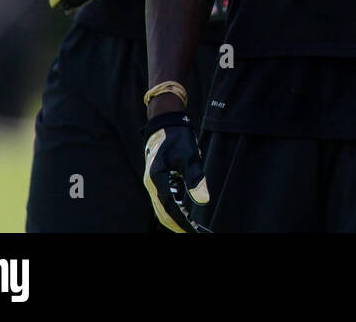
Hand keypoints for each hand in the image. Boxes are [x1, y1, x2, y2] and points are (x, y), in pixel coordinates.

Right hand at [142, 111, 209, 232]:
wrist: (165, 123)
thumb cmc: (178, 137)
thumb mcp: (190, 156)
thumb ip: (195, 179)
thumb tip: (204, 201)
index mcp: (157, 179)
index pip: (170, 208)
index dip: (182, 222)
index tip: (193, 231)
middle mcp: (152, 184)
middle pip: (163, 212)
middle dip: (178, 225)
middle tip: (194, 232)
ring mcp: (153, 183)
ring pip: (162, 208)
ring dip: (175, 219)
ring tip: (191, 227)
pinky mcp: (157, 180)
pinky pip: (164, 200)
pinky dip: (174, 209)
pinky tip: (186, 212)